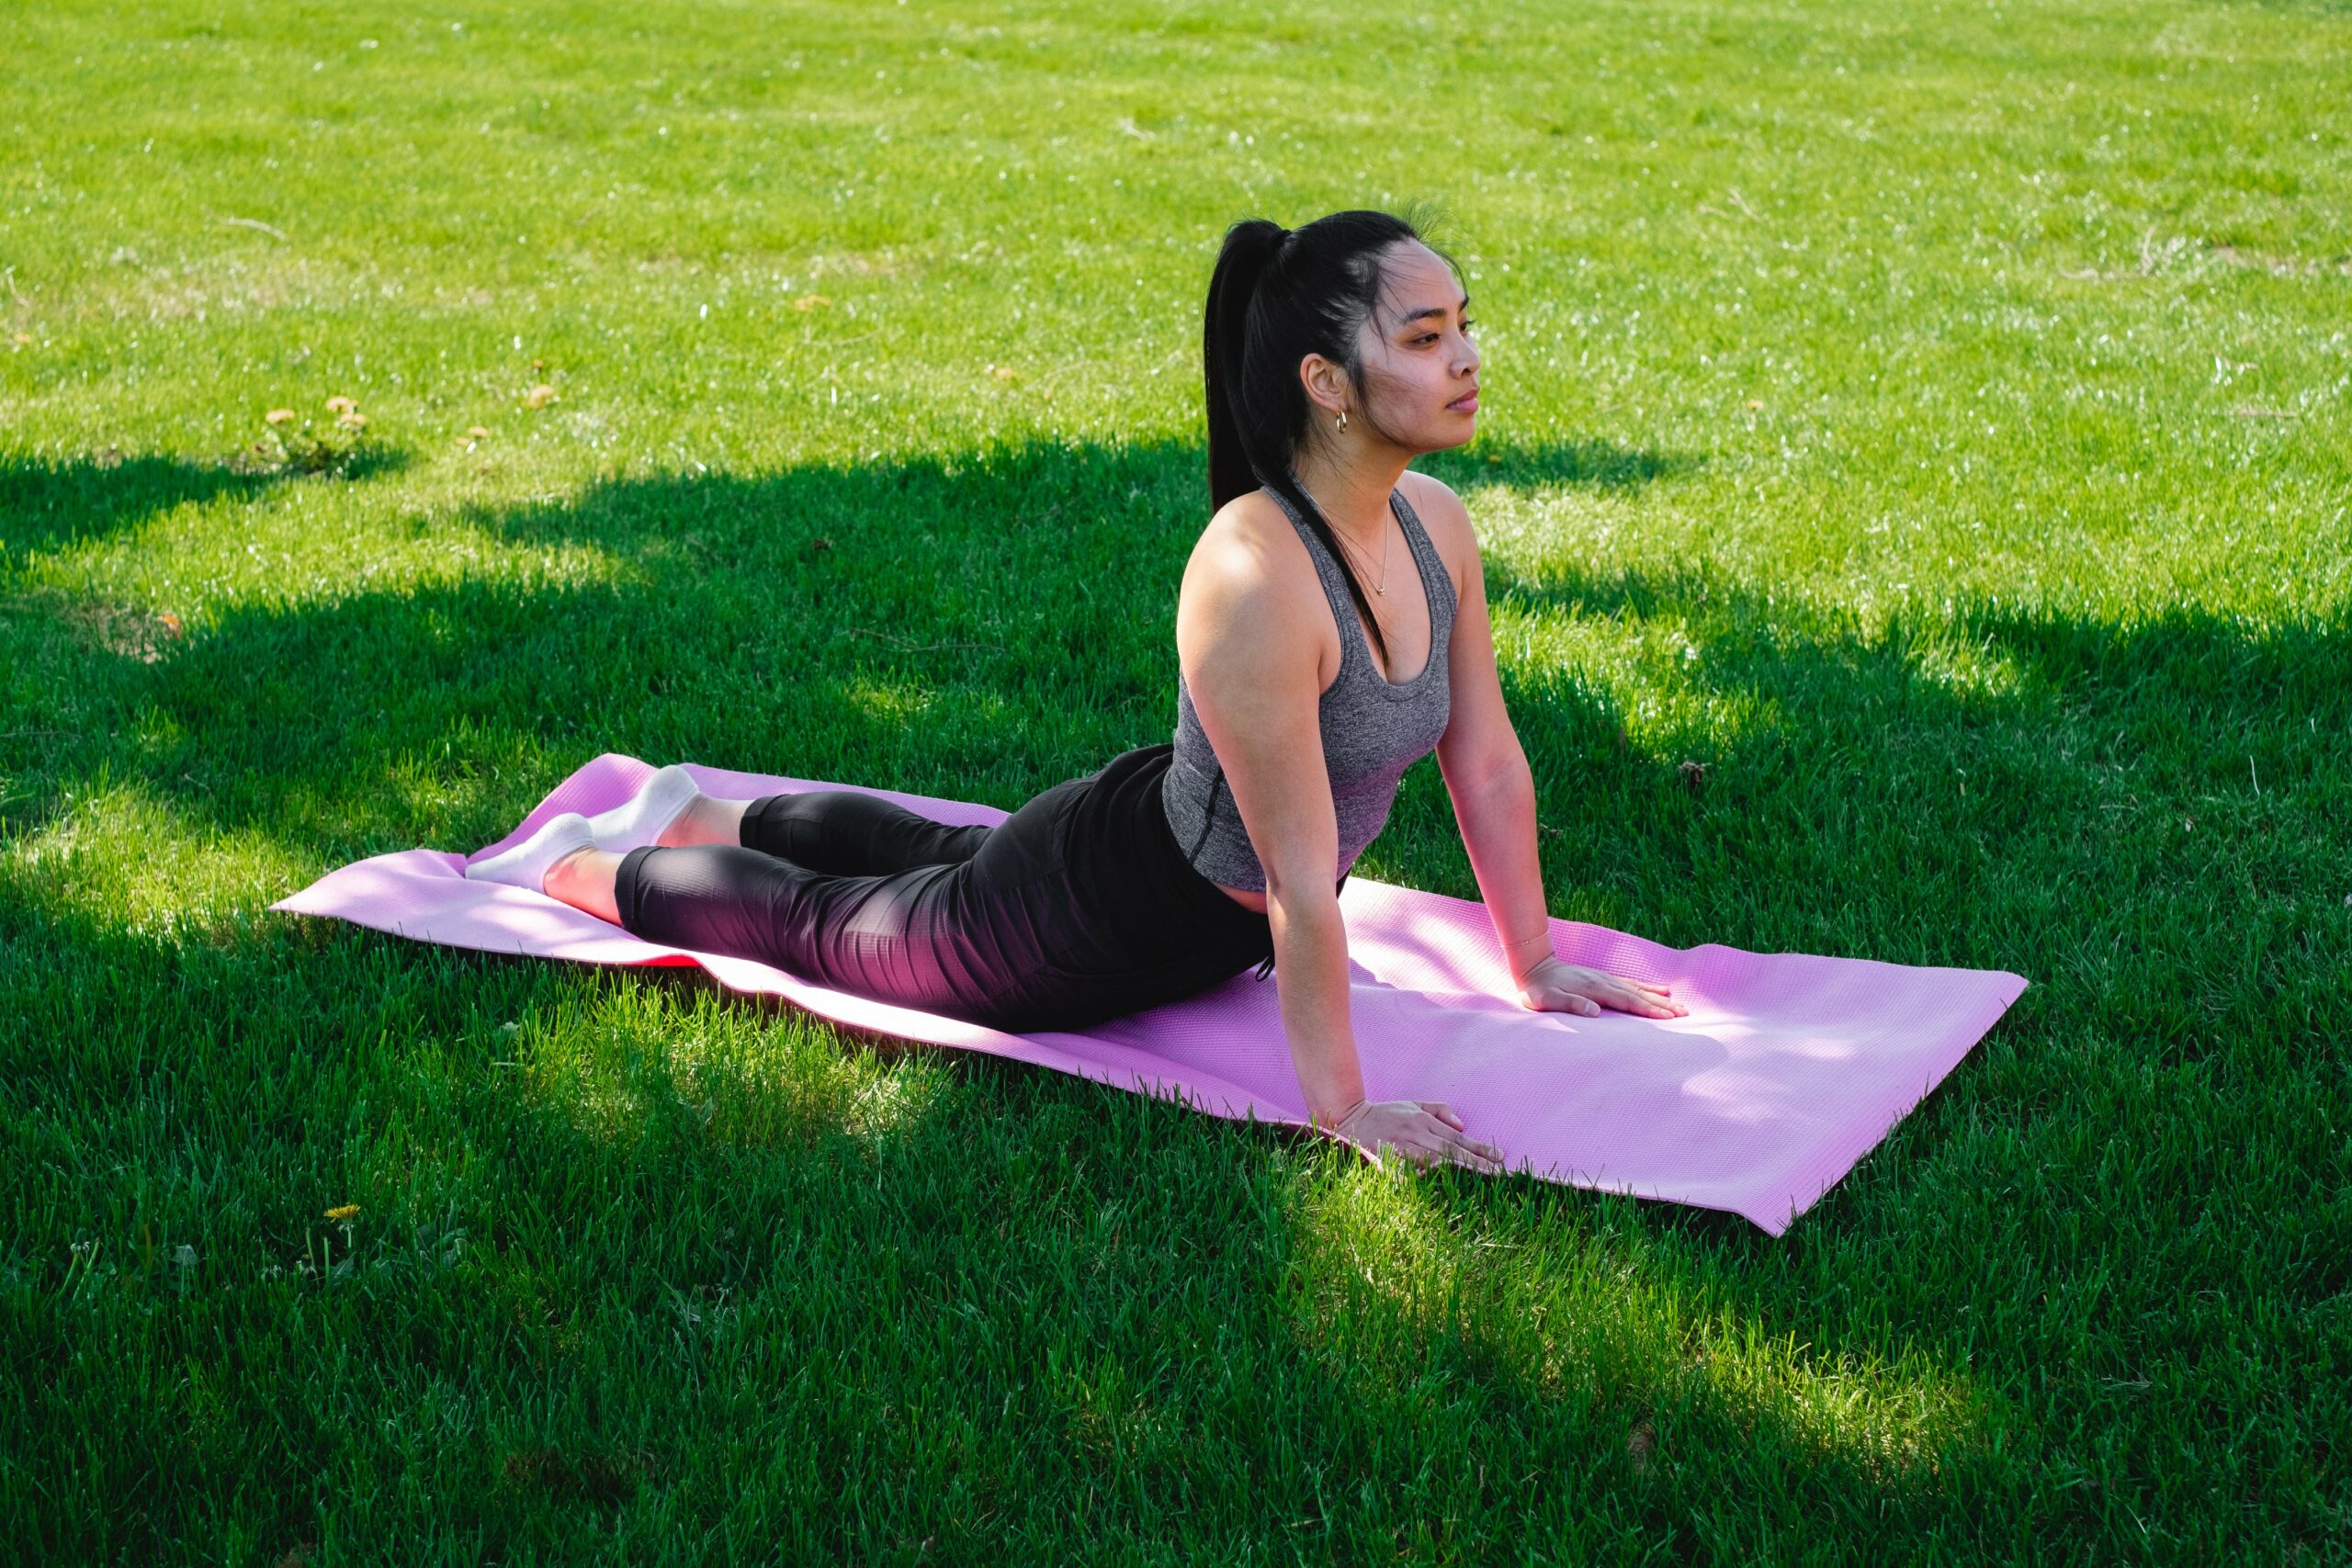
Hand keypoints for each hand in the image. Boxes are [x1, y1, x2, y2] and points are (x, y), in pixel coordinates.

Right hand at [1325, 1099, 1503, 1173]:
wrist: (1348, 1120)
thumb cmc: (1384, 1115)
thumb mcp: (1412, 1104)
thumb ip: (1439, 1111)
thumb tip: (1463, 1126)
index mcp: (1422, 1120)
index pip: (1457, 1137)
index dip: (1479, 1148)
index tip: (1499, 1157)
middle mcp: (1414, 1132)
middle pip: (1450, 1150)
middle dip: (1476, 1161)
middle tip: (1499, 1172)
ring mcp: (1400, 1147)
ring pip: (1434, 1160)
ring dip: (1457, 1169)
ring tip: (1479, 1177)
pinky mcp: (1386, 1159)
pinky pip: (1408, 1172)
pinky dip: (1423, 1178)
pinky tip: (1440, 1186)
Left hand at [1513, 955, 1686, 1018]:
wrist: (1534, 967)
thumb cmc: (1539, 990)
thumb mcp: (1548, 1000)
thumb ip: (1571, 1004)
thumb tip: (1595, 1011)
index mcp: (1595, 989)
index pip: (1628, 1001)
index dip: (1648, 1010)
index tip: (1668, 1018)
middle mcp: (1605, 982)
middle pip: (1639, 995)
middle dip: (1662, 1006)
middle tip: (1685, 1014)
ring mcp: (1606, 978)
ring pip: (1639, 989)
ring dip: (1659, 998)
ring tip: (1679, 1005)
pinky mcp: (1604, 978)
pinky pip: (1631, 983)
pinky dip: (1648, 987)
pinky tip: (1661, 990)